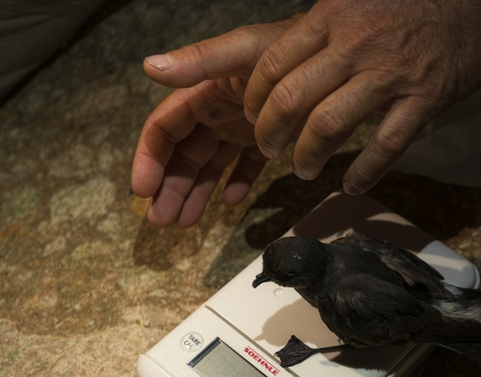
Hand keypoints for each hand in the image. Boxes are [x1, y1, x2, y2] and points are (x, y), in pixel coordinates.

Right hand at [132, 20, 294, 226]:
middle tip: (161, 221)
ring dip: (196, 194)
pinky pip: (246, 167)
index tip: (143, 192)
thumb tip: (150, 66)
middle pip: (183, 155)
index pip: (164, 128)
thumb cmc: (291, 50)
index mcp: (204, 92)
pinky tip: (231, 201)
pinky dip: (237, 183)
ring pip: (210, 166)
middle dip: (169, 187)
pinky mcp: (268, 141)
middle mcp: (217, 112)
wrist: (337, 59)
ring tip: (185, 224)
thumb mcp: (244, 52)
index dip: (149, 160)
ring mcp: (241, 128)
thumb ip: (200, 61)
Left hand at [243, 0, 480, 194]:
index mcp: (330, 16)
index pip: (272, 65)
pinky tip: (351, 186)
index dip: (253, 98)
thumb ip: (314, 29)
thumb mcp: (352, 0)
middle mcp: (354, 44)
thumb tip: (273, 64)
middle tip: (268, 149)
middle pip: (291, 100)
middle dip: (269, 135)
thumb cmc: (408, 3)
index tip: (250, 114)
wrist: (480, 0)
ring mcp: (390, 74)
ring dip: (307, 157)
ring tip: (302, 169)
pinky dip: (363, 172)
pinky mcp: (423, 99)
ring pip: (329, 127)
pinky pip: (385, 146)